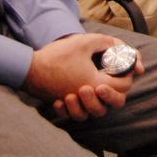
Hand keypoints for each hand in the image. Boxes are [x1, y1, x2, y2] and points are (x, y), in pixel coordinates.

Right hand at [24, 33, 144, 120]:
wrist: (29, 69)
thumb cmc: (57, 56)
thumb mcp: (85, 42)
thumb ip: (106, 43)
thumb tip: (116, 47)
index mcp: (97, 84)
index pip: (123, 86)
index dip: (127, 75)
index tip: (121, 65)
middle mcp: (88, 99)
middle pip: (115, 103)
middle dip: (115, 90)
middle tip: (106, 78)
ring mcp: (75, 103)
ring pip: (95, 113)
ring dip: (95, 101)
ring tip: (85, 88)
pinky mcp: (64, 103)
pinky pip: (76, 114)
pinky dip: (75, 108)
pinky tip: (68, 98)